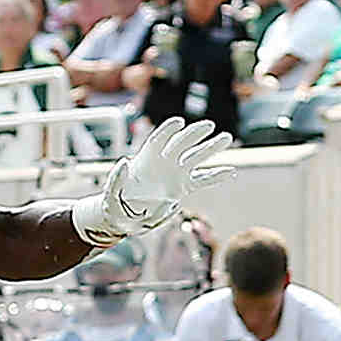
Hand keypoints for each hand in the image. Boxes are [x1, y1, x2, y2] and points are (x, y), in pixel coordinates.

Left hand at [76, 116, 234, 245]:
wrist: (123, 217)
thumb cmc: (114, 203)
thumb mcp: (110, 191)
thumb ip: (116, 178)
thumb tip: (124, 162)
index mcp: (145, 159)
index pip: (158, 139)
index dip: (167, 130)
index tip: (179, 123)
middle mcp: (162, 163)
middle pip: (182, 144)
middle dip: (196, 134)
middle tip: (210, 126)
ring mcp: (174, 174)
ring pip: (195, 157)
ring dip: (211, 148)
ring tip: (227, 138)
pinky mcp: (182, 188)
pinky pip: (202, 180)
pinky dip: (215, 176)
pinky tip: (229, 171)